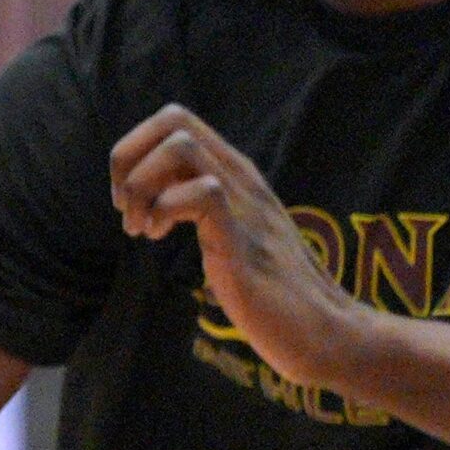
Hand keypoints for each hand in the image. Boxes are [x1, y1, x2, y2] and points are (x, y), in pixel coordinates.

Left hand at [110, 103, 373, 391]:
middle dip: (130, 159)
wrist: (321, 331)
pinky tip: (161, 239)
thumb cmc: (271, 293)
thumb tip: (158, 199)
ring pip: (181, 146)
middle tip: (128, 209)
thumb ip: (202, 208)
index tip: (128, 198)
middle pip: (173, 119)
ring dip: (143, 185)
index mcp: (235, 174)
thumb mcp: (229, 235)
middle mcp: (241, 178)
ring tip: (143, 228)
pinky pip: (201, 192)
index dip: (135, 150)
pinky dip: (164, 211)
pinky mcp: (243, 237)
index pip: (175, 120)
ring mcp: (245, 204)